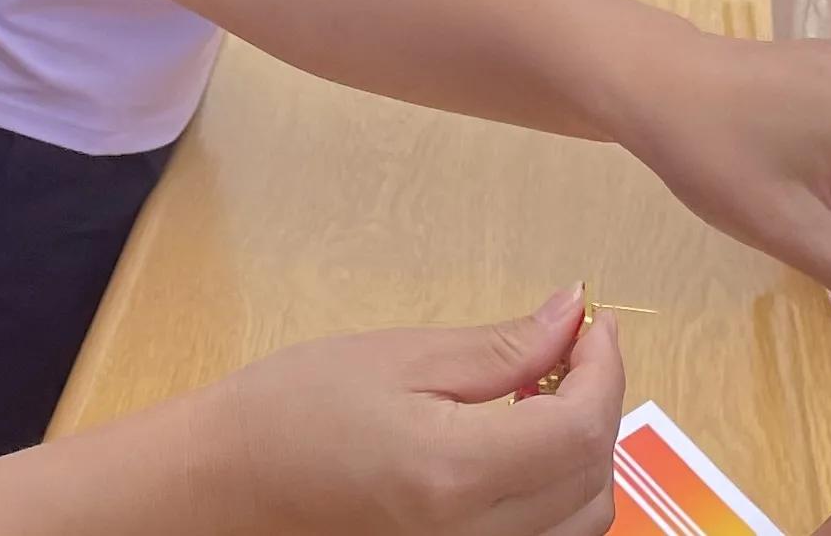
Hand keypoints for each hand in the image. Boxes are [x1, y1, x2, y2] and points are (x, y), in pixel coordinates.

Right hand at [210, 290, 621, 535]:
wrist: (225, 483)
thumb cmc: (291, 413)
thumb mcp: (400, 358)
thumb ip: (502, 346)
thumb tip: (573, 315)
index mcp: (455, 474)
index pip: (583, 428)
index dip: (605, 368)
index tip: (594, 325)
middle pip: (592, 482)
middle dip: (598, 406)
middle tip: (568, 350)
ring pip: (579, 524)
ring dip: (583, 458)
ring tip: (543, 399)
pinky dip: (554, 498)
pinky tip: (518, 450)